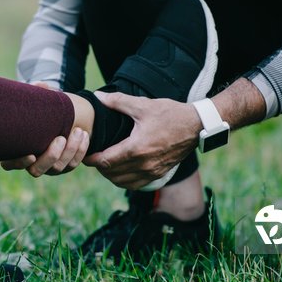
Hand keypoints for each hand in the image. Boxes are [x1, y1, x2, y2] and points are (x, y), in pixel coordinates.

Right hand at [0, 81, 89, 176]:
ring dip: (70, 150)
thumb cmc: (43, 110)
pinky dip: (80, 151)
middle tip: (60, 138)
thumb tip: (39, 85)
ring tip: (78, 131)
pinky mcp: (64, 166)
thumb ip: (37, 93)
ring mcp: (48, 166)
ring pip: (57, 168)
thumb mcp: (39, 101)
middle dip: (50, 156)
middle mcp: (31, 162)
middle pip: (36, 170)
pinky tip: (84, 136)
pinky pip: (72, 165)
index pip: (9, 164)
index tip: (31, 154)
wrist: (63, 117)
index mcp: (16, 149)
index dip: (18, 162)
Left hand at [82, 92, 200, 189]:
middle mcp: (144, 164)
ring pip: (123, 182)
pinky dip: (124, 181)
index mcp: (137, 148)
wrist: (196, 126)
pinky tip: (120, 171)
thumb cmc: (171, 114)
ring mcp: (153, 172)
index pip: (106, 161)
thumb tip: (98, 96)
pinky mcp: (159, 174)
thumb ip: (118, 101)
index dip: (91, 159)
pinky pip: (136, 184)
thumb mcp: (143, 105)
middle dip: (99, 167)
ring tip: (104, 164)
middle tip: (92, 156)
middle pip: (111, 173)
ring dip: (110, 175)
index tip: (84, 154)